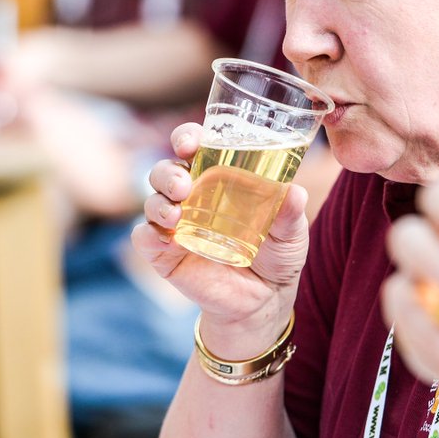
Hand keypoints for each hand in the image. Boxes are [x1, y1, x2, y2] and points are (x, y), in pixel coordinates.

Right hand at [131, 122, 308, 350]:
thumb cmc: (278, 254)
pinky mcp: (166, 255)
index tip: (190, 142)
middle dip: (168, 171)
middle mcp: (194, 196)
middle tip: (184, 183)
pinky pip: (144, 238)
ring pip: (152, 200)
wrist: (265, 300)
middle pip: (166, 170)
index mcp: (221, 178)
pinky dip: (146, 233)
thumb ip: (291, 212)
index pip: (196, 147)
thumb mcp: (291, 231)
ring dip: (158, 201)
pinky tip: (161, 235)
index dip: (187, 137)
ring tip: (176, 212)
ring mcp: (177, 225)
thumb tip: (294, 193)